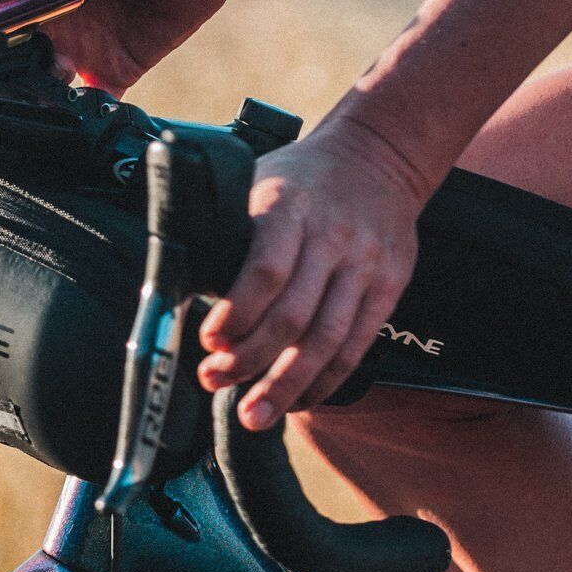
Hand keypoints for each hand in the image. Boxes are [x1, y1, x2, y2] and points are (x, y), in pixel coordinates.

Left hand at [197, 117, 424, 429]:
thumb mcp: (257, 182)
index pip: (264, 270)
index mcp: (289, 208)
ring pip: (326, 339)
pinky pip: (356, 345)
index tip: (209, 342)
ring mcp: (364, 265)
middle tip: (216, 382)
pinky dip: (326, 380)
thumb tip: (183, 284)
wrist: (378, 157)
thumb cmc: (301, 177)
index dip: (236, 314)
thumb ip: (230, 229)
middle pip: (293, 315)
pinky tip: (299, 399)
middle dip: (251, 359)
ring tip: (255, 414)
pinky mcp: (388, 286)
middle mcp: (331, 238)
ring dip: (287, 385)